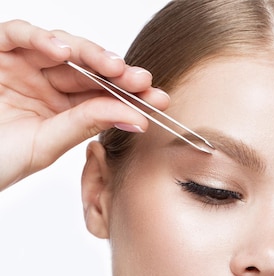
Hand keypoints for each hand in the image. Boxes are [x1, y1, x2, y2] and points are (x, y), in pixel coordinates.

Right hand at [0, 20, 169, 189]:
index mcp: (61, 108)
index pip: (101, 94)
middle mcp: (45, 82)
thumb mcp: (47, 144)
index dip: (129, 94)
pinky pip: (18, 34)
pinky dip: (40, 38)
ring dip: (90, 53)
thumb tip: (135, 116)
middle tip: (143, 80)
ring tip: (113, 67)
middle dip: (117, 72)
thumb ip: (85, 125)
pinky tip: (63, 52)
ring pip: (61, 47)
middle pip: (87, 68)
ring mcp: (22, 65)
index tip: (158, 99)